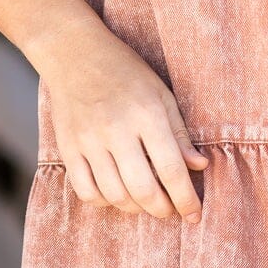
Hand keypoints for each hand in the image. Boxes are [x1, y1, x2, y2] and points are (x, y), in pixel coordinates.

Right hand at [40, 21, 208, 224]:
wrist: (74, 53)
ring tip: (146, 202)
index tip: (195, 214)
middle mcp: (117, 130)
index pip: (172, 169)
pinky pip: (85, 191)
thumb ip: (179, 132)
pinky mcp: (68, 148)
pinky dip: (104, 202)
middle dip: (163, 209)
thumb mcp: (161, 93)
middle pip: (143, 189)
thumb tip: (200, 166)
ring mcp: (89, 141)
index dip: (186, 198)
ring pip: (115, 195)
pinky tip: (116, 194)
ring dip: (136, 208)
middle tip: (171, 211)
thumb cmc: (125, 71)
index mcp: (147, 114)